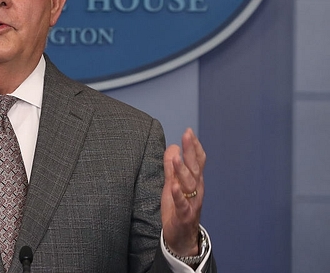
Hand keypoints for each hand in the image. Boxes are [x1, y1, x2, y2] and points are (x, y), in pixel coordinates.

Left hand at [161, 128, 205, 255]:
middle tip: (187, 135)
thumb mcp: (173, 184)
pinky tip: (174, 186)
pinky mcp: (184, 215)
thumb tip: (172, 146)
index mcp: (194, 181)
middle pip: (194, 167)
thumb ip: (172, 167)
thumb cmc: (178, 208)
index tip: (189, 131)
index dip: (194, 146)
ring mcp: (191, 202)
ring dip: (183, 170)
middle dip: (191, 151)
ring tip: (177, 157)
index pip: (197, 161)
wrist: (182, 238)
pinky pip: (182, 204)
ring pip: (189, 184)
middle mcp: (196, 190)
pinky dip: (179, 195)